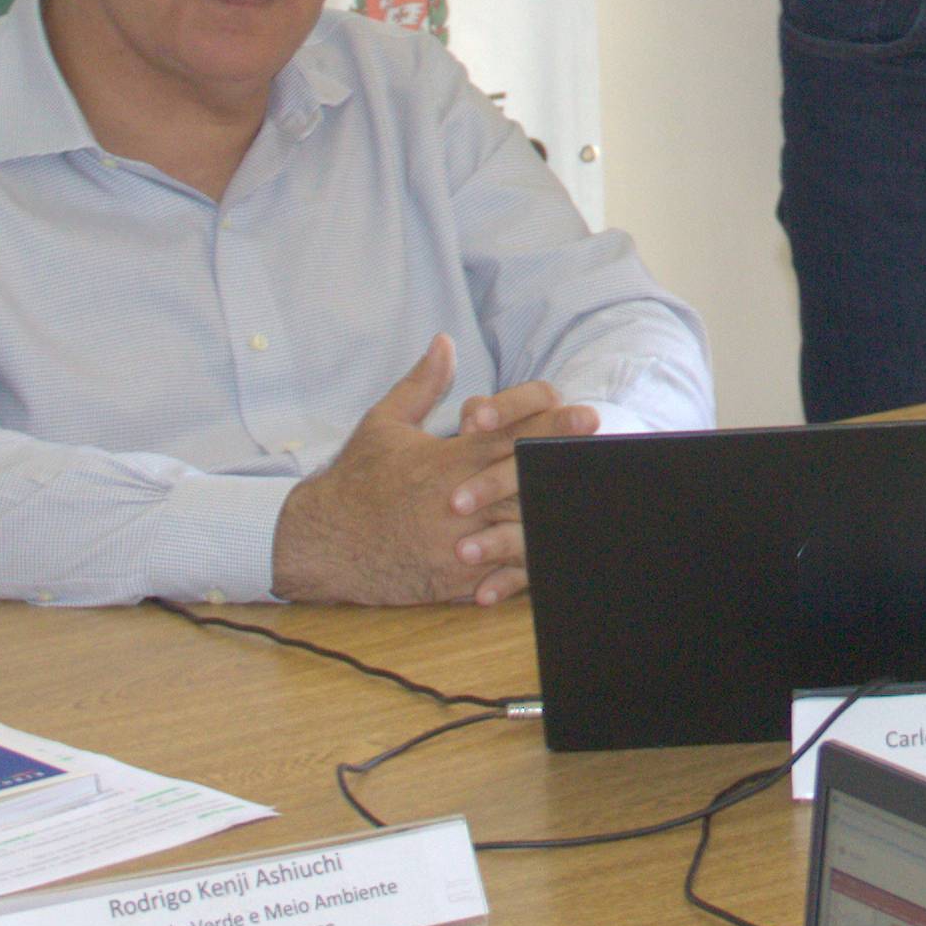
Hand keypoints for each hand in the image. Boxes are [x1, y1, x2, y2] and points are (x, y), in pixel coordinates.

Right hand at [269, 336, 597, 606]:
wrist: (320, 543)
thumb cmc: (354, 481)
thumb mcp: (384, 425)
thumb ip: (422, 385)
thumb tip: (445, 342)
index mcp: (444, 462)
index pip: (507, 438)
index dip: (550, 426)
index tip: (586, 415)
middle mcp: (457, 504)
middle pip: (526, 484)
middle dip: (565, 468)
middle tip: (605, 455)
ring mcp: (458, 548)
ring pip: (522, 534)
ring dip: (555, 520)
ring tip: (593, 510)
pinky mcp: (454, 583)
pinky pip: (504, 578)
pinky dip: (529, 569)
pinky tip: (556, 558)